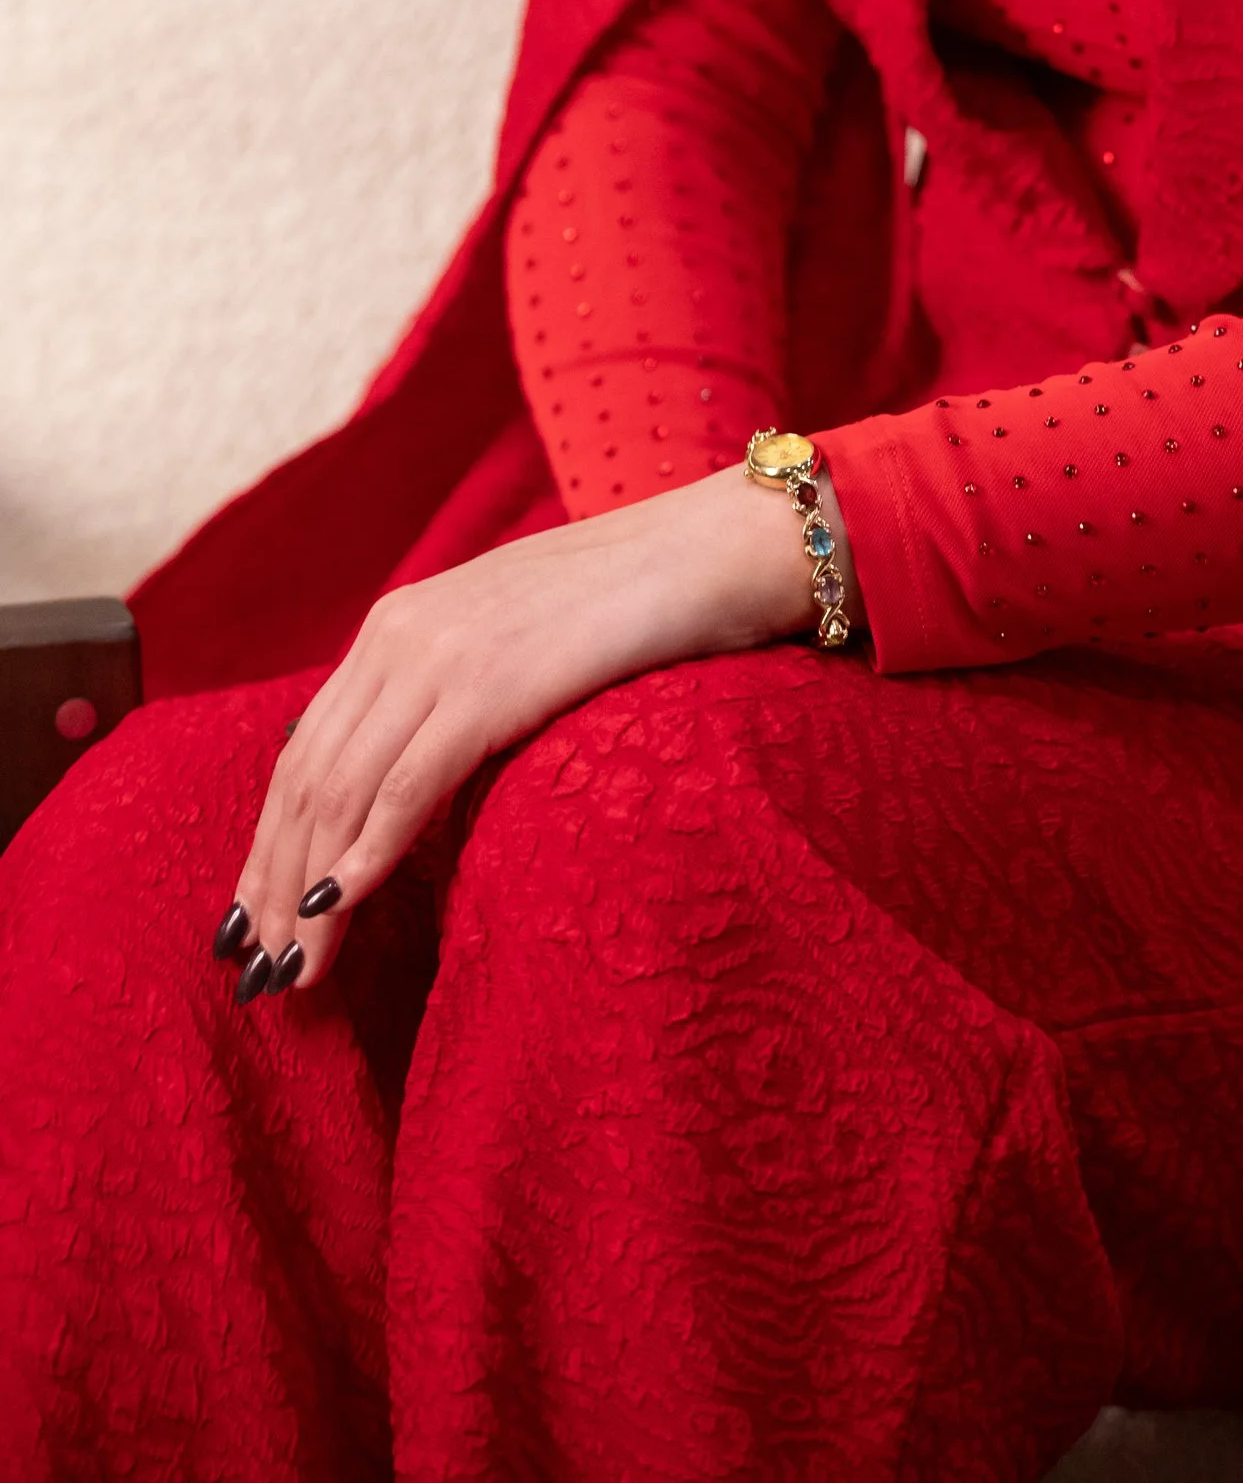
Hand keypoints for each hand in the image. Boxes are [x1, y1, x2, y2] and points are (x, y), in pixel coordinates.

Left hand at [219, 460, 826, 998]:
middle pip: (305, 780)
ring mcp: (442, 654)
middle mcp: (400, 633)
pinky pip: (406, 784)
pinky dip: (365, 853)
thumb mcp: (510, 635)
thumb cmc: (628, 603)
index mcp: (399, 622)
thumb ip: (446, 684)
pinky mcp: (490, 683)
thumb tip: (396, 766)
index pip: (303, 751)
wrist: (709, 550)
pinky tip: (341, 907)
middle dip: (272, 884)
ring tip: (294, 970)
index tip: (253, 920)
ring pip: (340, 791)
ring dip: (308, 891)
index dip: (268, 843)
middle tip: (256, 971)